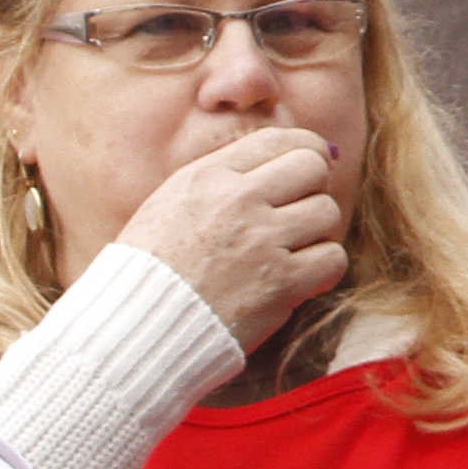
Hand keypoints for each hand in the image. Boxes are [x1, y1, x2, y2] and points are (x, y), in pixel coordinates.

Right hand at [105, 128, 348, 349]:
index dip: (305, 149)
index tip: (311, 165)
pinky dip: (323, 268)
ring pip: (326, 212)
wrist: (135, 328)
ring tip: (292, 250)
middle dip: (312, 188)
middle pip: (312, 167)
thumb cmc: (150, 270)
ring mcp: (262, 241)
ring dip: (317, 232)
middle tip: (298, 213)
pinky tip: (301, 278)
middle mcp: (237, 201)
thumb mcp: (171, 204)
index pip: (277, 140)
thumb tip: (282, 159)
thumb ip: (222, 180)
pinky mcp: (281, 282)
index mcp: (207, 177)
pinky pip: (332, 258)